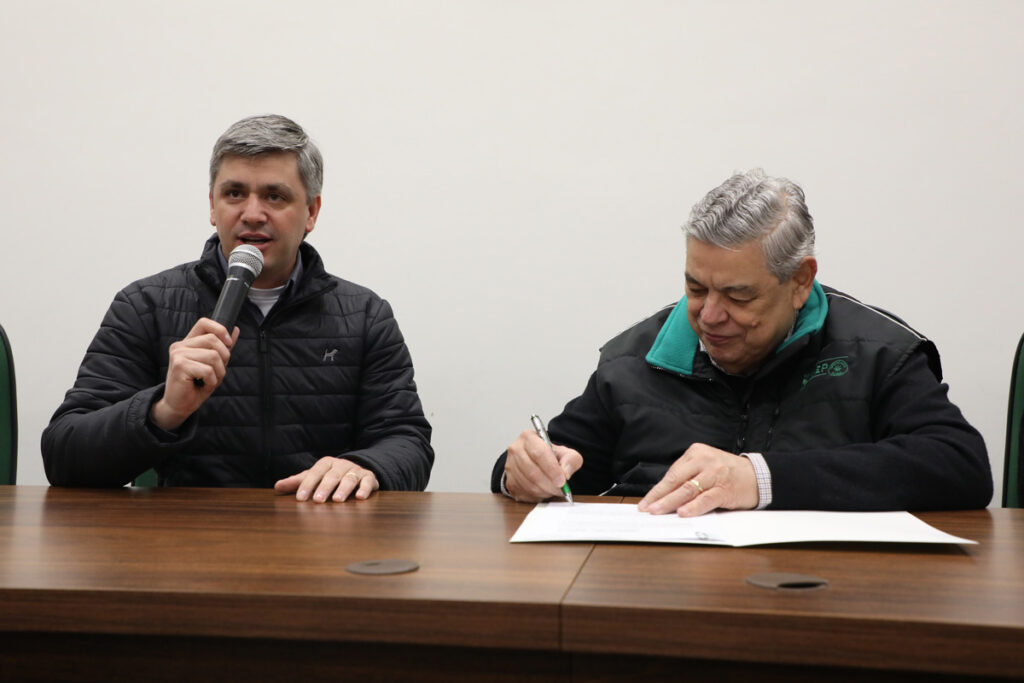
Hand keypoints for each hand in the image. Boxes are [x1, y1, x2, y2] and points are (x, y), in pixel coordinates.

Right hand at [150, 318, 238, 430]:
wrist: (179, 405)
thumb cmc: (195, 385)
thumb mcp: (213, 364)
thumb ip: (222, 347)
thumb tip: (236, 329)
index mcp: (188, 342)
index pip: (204, 323)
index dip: (220, 330)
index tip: (229, 344)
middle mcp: (180, 345)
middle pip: (213, 340)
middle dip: (224, 358)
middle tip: (218, 372)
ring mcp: (178, 355)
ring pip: (213, 356)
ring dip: (219, 373)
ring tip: (211, 381)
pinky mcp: (179, 366)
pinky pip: (208, 370)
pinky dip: (212, 381)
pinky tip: (204, 386)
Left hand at [274, 457, 379, 502]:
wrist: (356, 471)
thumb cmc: (330, 477)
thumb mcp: (314, 478)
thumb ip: (297, 482)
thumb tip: (277, 487)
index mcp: (326, 463)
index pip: (315, 473)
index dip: (307, 485)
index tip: (300, 499)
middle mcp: (341, 465)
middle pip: (332, 475)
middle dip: (324, 488)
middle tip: (318, 501)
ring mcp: (356, 470)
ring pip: (349, 478)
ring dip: (344, 489)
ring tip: (337, 501)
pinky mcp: (369, 477)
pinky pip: (367, 482)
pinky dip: (364, 489)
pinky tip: (360, 498)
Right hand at [504, 430, 582, 502]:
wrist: (538, 461)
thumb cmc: (550, 456)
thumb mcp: (566, 453)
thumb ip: (571, 460)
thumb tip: (565, 473)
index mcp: (528, 438)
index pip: (539, 454)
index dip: (552, 469)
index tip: (562, 480)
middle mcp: (516, 450)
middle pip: (532, 472)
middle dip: (550, 484)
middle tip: (561, 489)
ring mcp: (510, 466)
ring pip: (528, 485)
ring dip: (545, 491)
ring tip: (554, 489)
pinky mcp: (509, 481)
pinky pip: (524, 493)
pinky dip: (537, 496)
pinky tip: (544, 491)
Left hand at [637, 443, 757, 516]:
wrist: (758, 475)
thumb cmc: (727, 472)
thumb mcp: (705, 466)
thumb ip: (688, 476)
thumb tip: (664, 497)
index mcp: (696, 452)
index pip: (672, 473)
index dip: (657, 490)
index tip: (646, 502)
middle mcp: (705, 460)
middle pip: (676, 480)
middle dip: (659, 496)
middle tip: (647, 508)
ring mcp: (715, 474)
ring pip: (688, 490)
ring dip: (670, 502)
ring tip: (658, 511)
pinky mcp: (725, 489)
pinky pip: (706, 499)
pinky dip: (693, 507)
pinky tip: (683, 512)